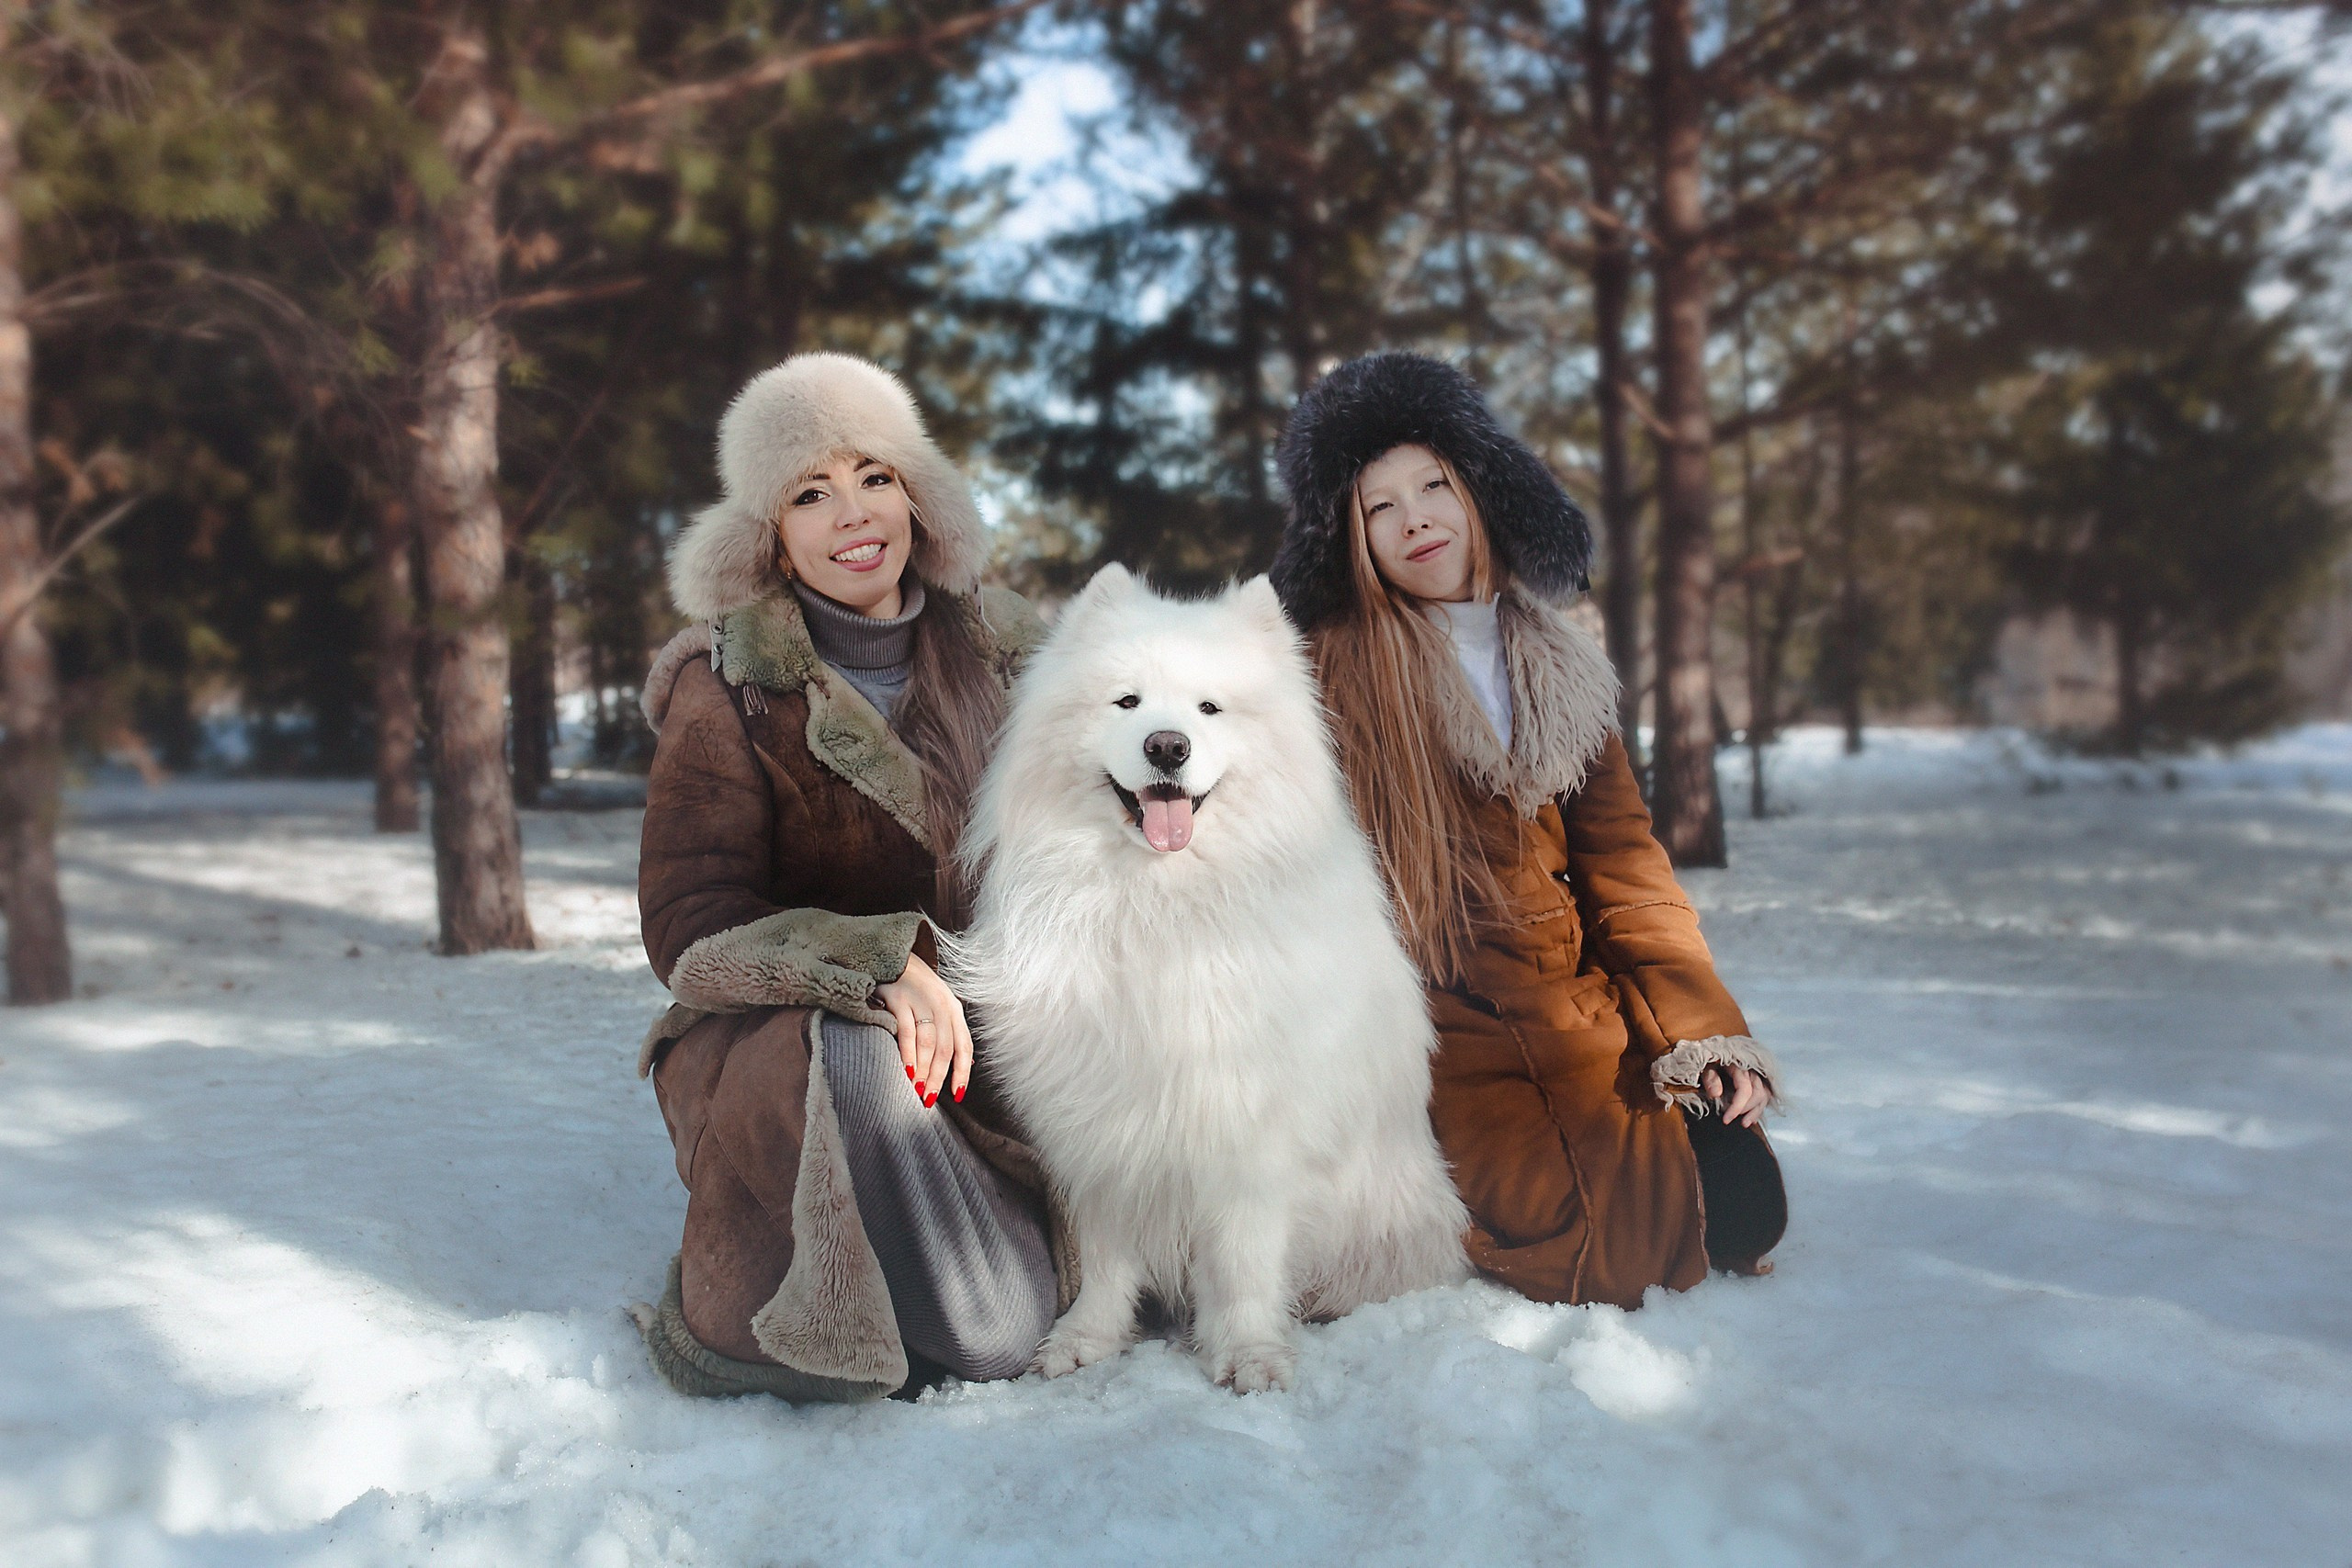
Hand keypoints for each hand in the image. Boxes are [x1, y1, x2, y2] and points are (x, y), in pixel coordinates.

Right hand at [872, 952, 971, 1107]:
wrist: (893, 954)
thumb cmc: (916, 987)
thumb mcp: (938, 1005)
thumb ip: (950, 1031)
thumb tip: (965, 1063)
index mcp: (953, 1009)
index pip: (964, 1046)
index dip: (963, 1072)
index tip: (958, 1094)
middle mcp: (941, 1005)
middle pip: (945, 1049)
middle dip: (939, 1077)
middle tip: (929, 1099)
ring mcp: (920, 1001)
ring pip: (928, 1043)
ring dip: (924, 1071)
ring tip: (918, 1090)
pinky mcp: (898, 998)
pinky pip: (906, 1031)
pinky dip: (909, 1054)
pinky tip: (908, 1071)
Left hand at [1701, 1062, 1771, 1128]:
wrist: (1713, 1051)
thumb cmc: (1710, 1059)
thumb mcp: (1705, 1066)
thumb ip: (1710, 1079)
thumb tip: (1716, 1094)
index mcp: (1739, 1066)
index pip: (1745, 1089)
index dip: (1737, 1106)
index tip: (1726, 1120)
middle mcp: (1752, 1070)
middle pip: (1758, 1093)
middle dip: (1745, 1109)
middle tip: (1730, 1118)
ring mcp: (1757, 1075)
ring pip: (1764, 1095)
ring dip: (1755, 1112)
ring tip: (1745, 1123)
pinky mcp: (1758, 1081)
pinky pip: (1765, 1095)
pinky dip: (1759, 1107)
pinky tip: (1752, 1118)